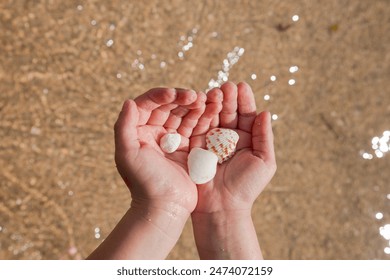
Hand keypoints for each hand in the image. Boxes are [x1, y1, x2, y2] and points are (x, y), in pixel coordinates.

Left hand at [88, 88, 206, 258]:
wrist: (164, 207)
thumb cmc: (144, 182)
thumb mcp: (128, 154)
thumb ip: (124, 126)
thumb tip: (128, 101)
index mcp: (137, 131)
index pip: (149, 104)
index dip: (161, 95)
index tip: (175, 94)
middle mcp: (153, 132)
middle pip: (168, 106)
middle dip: (182, 98)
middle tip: (195, 96)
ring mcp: (171, 139)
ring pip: (183, 114)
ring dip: (194, 105)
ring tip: (206, 100)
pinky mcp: (186, 147)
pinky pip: (195, 127)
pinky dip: (203, 118)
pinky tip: (212, 109)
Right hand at [192, 82, 276, 212]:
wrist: (222, 206)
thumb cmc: (246, 186)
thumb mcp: (264, 161)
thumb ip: (265, 136)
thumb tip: (266, 112)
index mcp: (247, 139)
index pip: (246, 114)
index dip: (245, 100)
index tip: (242, 86)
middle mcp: (229, 137)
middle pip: (229, 112)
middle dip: (229, 98)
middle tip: (227, 86)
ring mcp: (212, 140)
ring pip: (213, 116)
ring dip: (215, 102)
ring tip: (216, 91)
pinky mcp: (196, 145)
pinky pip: (198, 126)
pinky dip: (201, 114)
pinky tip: (203, 103)